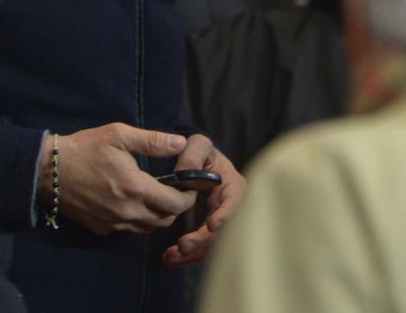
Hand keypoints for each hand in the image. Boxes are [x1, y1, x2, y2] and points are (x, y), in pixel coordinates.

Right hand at [37, 123, 196, 234]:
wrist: (50, 170)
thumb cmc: (86, 148)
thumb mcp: (119, 135)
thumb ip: (153, 140)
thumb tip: (180, 143)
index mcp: (135, 187)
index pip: (175, 203)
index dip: (188, 196)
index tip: (190, 186)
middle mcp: (127, 211)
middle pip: (165, 220)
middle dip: (175, 207)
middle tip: (175, 190)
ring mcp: (114, 223)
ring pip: (148, 228)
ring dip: (158, 215)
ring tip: (156, 196)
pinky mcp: (102, 228)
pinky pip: (129, 229)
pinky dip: (138, 219)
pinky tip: (133, 201)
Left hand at [162, 134, 245, 266]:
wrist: (196, 165)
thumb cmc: (200, 153)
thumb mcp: (198, 145)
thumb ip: (192, 155)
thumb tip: (185, 175)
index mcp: (234, 186)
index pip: (236, 203)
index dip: (226, 215)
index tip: (212, 224)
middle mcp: (231, 209)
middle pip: (224, 232)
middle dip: (204, 241)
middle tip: (183, 245)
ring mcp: (219, 224)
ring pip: (211, 246)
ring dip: (192, 253)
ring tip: (171, 256)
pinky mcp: (206, 234)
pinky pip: (200, 250)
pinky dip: (186, 257)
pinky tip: (169, 259)